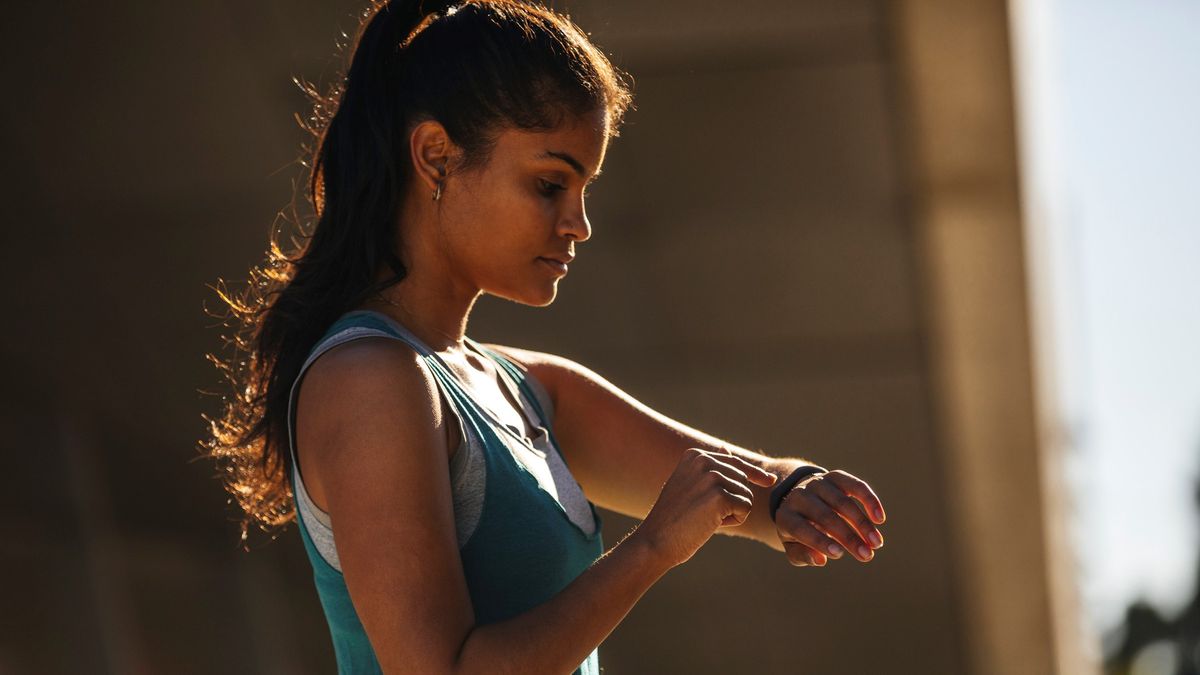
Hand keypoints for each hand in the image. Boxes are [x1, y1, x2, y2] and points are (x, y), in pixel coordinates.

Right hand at [634, 447, 778, 568]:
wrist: (656, 540)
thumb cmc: (673, 517)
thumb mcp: (689, 484)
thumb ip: (709, 468)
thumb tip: (726, 448)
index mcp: (695, 455)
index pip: (735, 462)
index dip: (754, 474)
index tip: (769, 481)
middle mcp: (704, 461)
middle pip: (743, 481)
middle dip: (731, 501)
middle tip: (703, 513)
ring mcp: (712, 477)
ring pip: (746, 496)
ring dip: (732, 512)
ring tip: (704, 518)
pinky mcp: (720, 496)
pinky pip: (745, 509)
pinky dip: (733, 521)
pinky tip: (710, 524)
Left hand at [773, 469, 885, 566]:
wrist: (801, 502)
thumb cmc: (799, 532)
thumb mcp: (794, 547)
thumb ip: (803, 554)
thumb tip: (821, 560)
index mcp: (785, 516)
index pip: (800, 528)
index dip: (819, 541)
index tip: (839, 555)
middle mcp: (799, 496)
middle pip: (825, 516)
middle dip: (848, 537)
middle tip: (867, 555)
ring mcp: (818, 484)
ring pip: (842, 502)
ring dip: (863, 524)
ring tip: (877, 543)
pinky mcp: (835, 477)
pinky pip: (855, 486)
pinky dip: (869, 501)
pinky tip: (880, 519)